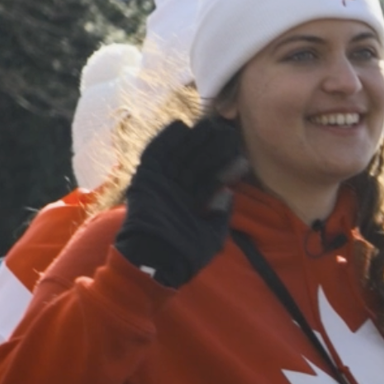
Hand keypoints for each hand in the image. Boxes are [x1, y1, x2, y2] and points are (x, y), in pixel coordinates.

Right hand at [113, 119, 248, 287]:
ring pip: (180, 156)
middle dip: (210, 147)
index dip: (223, 163)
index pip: (210, 178)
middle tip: (226, 130)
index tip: (237, 149)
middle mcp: (178, 191)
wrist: (156, 260)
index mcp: (193, 203)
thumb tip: (228, 194)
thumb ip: (221, 215)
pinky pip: (155, 155)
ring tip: (209, 124)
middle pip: (196, 162)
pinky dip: (165, 141)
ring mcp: (162, 184)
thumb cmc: (186, 254)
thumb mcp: (212, 235)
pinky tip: (179, 126)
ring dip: (193, 140)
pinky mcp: (146, 180)